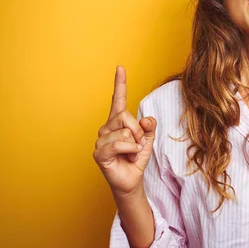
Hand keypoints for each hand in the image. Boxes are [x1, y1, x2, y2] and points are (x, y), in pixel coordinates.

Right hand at [93, 65, 156, 196]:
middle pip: (127, 116)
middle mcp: (106, 127)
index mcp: (117, 121)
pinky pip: (121, 144)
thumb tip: (146, 120)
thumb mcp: (148, 140)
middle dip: (138, 132)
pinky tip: (128, 158)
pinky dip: (131, 151)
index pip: (118, 99)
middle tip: (137, 146)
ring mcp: (101, 139)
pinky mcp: (99, 152)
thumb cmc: (136, 159)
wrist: (131, 180)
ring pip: (126, 132)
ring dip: (135, 145)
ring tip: (131, 154)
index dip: (120, 83)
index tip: (120, 67)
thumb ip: (149, 127)